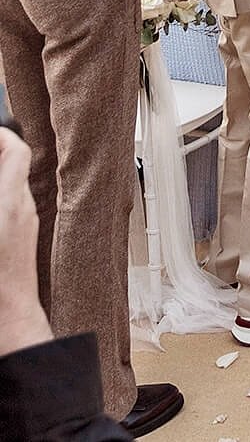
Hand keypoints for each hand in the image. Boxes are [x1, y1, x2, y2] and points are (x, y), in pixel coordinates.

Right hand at [0, 127, 52, 356]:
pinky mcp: (21, 242)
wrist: (9, 322)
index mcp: (10, 200)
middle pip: (15, 165)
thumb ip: (0, 183)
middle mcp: (23, 208)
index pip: (15, 150)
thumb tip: (2, 169)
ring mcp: (25, 225)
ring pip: (12, 186)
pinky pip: (11, 207)